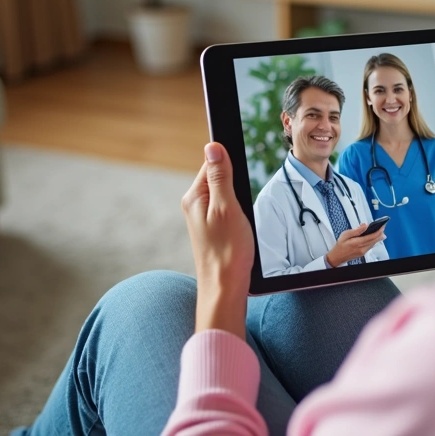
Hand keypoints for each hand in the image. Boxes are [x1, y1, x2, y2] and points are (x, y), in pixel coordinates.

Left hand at [181, 142, 253, 337]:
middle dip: (235, 186)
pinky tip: (239, 228)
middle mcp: (194, 205)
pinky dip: (237, 213)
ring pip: (224, 194)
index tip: (239, 180)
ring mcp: (202, 217)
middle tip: (241, 207)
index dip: (229, 166)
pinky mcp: (212, 228)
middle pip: (218, 178)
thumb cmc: (228, 252)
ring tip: (240, 221)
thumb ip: (220, 176)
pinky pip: (225, 208)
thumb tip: (213, 147)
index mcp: (194, 196)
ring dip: (237, 201)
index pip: (211, 163)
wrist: (225, 288)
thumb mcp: (227, 208)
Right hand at [326, 224, 385, 266]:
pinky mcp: (363, 253)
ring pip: (373, 244)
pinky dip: (374, 241)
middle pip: (374, 240)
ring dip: (378, 237)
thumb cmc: (340, 246)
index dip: (378, 231)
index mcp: (358, 243)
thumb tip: (364, 225)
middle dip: (380, 233)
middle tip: (383, 227)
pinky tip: (374, 238)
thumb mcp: (345, 235)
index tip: (382, 226)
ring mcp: (363, 252)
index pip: (372, 236)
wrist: (337, 257)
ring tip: (381, 231)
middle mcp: (362, 248)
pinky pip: (370, 246)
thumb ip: (356, 230)